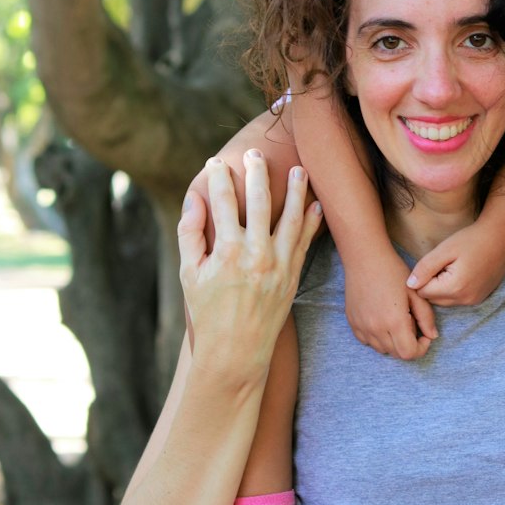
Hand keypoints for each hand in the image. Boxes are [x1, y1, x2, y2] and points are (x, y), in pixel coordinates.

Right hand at [178, 152, 322, 378]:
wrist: (236, 351)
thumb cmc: (207, 312)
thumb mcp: (189, 273)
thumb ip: (190, 233)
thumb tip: (195, 198)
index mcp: (226, 251)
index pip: (224, 202)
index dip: (220, 178)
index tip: (217, 162)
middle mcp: (256, 254)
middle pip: (260, 201)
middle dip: (257, 172)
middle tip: (256, 153)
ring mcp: (279, 264)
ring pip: (291, 217)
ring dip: (296, 190)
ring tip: (299, 169)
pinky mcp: (293, 275)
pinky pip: (306, 241)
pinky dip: (312, 221)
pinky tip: (315, 203)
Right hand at [344, 244, 437, 359]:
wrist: (365, 258)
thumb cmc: (393, 271)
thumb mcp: (416, 293)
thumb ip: (426, 317)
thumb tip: (432, 336)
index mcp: (394, 321)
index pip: (409, 353)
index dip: (421, 348)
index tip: (424, 335)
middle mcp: (376, 328)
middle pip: (396, 354)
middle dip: (408, 345)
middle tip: (412, 324)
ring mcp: (361, 327)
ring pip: (381, 349)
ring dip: (393, 342)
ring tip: (397, 321)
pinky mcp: (352, 322)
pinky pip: (367, 341)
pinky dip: (377, 337)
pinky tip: (382, 320)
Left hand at [406, 219, 504, 305]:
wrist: (501, 238)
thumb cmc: (472, 240)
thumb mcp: (444, 250)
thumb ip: (425, 268)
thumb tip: (409, 285)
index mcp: (454, 288)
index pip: (423, 292)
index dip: (423, 277)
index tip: (432, 262)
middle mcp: (464, 299)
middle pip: (433, 299)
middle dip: (431, 284)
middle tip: (442, 264)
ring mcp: (473, 301)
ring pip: (444, 301)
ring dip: (442, 288)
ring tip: (452, 267)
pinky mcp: (479, 298)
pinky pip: (457, 299)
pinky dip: (454, 290)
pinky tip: (461, 272)